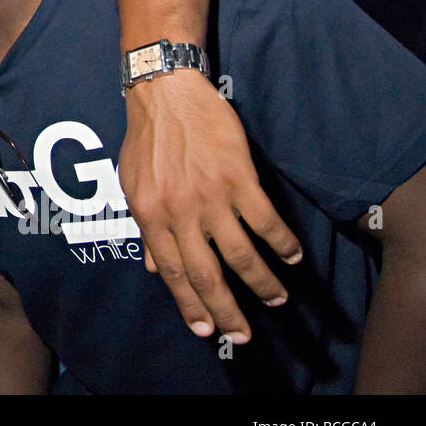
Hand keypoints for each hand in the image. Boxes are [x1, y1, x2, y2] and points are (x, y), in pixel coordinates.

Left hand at [119, 71, 302, 342]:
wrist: (164, 91)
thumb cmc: (147, 137)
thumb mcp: (132, 184)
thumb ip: (146, 226)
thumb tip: (153, 268)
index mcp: (150, 214)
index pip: (171, 272)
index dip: (189, 304)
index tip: (205, 330)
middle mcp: (179, 211)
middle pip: (206, 274)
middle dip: (226, 310)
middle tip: (242, 334)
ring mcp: (210, 195)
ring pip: (241, 254)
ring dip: (262, 282)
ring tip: (276, 298)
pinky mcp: (239, 176)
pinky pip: (265, 221)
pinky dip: (282, 243)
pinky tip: (292, 256)